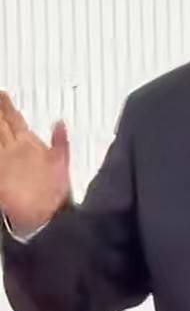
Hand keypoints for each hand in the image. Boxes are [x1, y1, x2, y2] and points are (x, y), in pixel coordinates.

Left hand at [0, 91, 70, 234]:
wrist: (40, 215)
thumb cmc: (53, 192)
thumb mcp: (63, 165)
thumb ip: (60, 141)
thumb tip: (59, 123)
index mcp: (28, 143)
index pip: (14, 118)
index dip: (6, 105)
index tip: (2, 95)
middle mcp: (10, 148)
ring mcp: (0, 160)